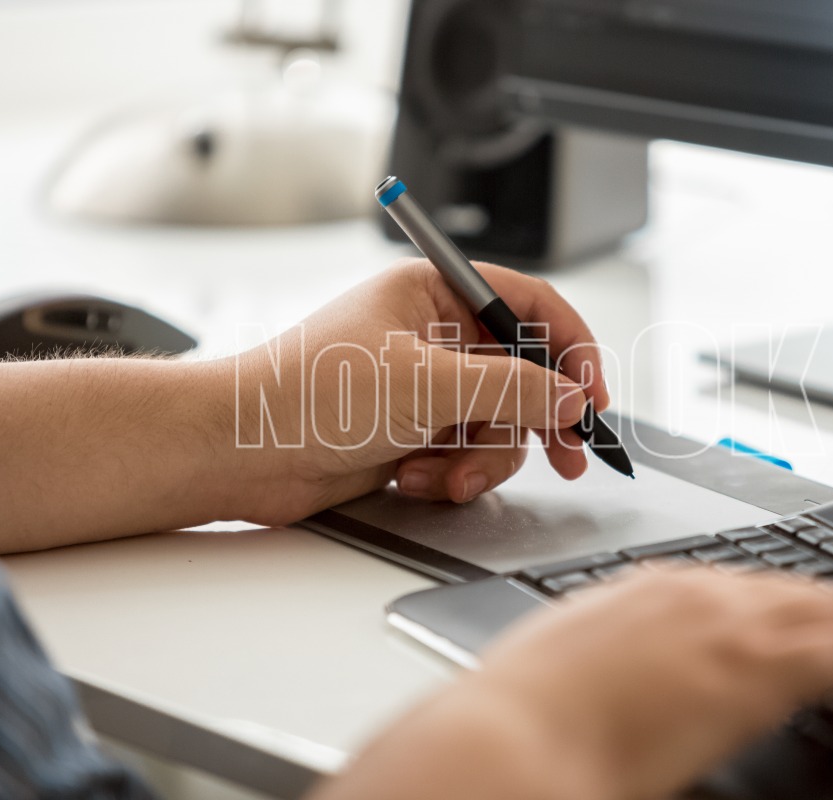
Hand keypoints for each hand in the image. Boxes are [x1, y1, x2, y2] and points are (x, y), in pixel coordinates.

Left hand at [217, 259, 609, 525]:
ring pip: (497, 423)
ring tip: (448, 475)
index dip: (571, 348)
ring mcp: (423, 387)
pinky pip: (464, 453)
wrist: (240, 451)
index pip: (528, 306)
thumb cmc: (307, 394)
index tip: (592, 393)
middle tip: (565, 454)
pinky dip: (451, 472)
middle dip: (537, 418)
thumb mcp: (427, 385)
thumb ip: (512, 390)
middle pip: (522, 373)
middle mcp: (432, 337)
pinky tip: (415, 478)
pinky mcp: (411, 432)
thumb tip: (570, 398)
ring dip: (482, 457)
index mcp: (433, 293)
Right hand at [315, 568, 832, 799]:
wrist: (512, 739)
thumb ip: (608, 656)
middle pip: (800, 587)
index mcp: (648, 589)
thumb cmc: (522, 715)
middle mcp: (696, 593)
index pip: (745, 584)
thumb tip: (618, 678)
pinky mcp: (759, 667)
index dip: (789, 604)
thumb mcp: (566, 664)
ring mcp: (729, 624)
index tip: (810, 625)